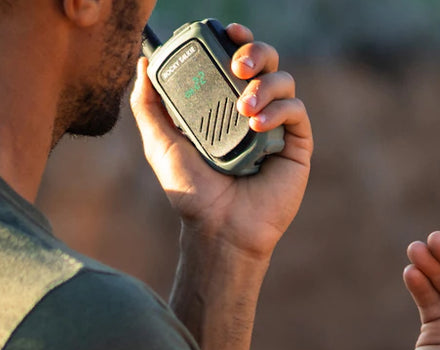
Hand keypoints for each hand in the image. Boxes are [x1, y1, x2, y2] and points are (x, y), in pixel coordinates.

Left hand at [131, 23, 313, 259]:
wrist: (218, 227)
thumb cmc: (191, 191)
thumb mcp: (160, 143)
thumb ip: (148, 105)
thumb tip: (143, 64)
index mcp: (224, 102)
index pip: (236, 58)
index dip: (236, 39)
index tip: (227, 31)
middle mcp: (253, 108)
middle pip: (266, 60)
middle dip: (255, 51)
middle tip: (237, 66)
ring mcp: (276, 125)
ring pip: (284, 80)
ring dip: (264, 85)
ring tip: (243, 108)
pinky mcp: (296, 144)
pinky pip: (295, 111)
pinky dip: (277, 110)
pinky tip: (256, 125)